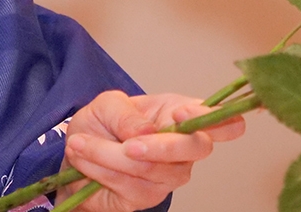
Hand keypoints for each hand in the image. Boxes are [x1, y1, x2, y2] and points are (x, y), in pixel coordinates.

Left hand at [59, 91, 245, 211]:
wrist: (77, 152)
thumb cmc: (102, 124)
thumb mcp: (107, 104)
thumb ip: (125, 114)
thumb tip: (146, 133)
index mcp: (181, 114)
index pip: (223, 121)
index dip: (215, 117)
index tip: (180, 114)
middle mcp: (184, 147)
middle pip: (198, 148)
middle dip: (161, 146)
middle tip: (128, 145)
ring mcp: (170, 175)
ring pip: (153, 169)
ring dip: (110, 156)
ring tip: (82, 143)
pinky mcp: (149, 197)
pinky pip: (129, 185)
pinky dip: (101, 169)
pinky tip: (85, 159)